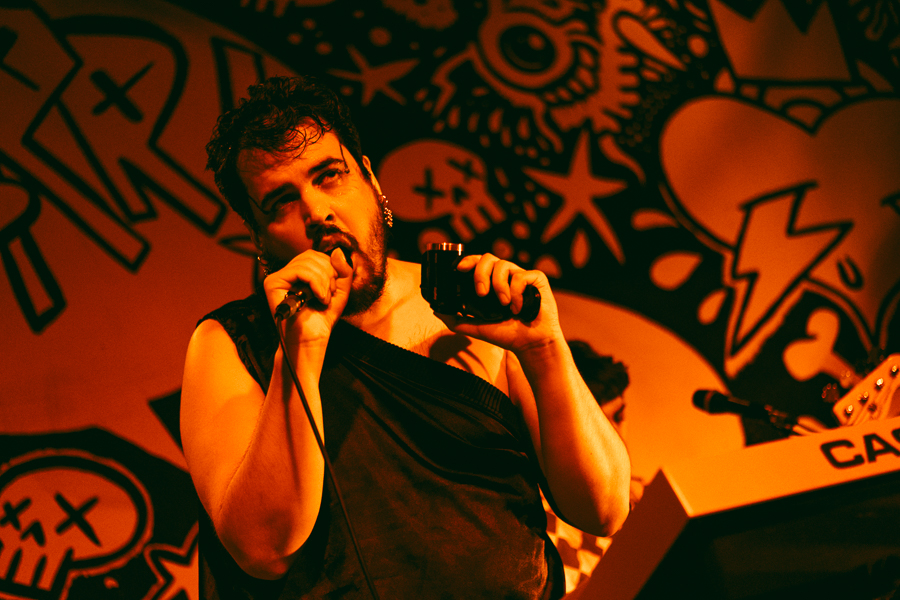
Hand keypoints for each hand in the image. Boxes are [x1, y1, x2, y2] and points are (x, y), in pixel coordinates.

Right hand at [263, 248, 352, 346]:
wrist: (312, 339)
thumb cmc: (323, 318)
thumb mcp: (340, 291)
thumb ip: (343, 270)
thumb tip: (337, 250)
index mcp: (299, 273)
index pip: (316, 255)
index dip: (330, 268)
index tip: (332, 289)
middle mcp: (286, 273)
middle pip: (312, 255)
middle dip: (328, 274)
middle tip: (328, 295)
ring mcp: (278, 277)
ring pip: (307, 262)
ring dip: (323, 282)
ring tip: (323, 299)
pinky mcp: (272, 283)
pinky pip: (300, 271)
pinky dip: (315, 283)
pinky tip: (318, 298)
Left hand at [435, 253, 561, 351]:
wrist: (529, 344)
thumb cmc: (506, 334)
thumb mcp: (476, 327)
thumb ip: (456, 319)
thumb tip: (436, 309)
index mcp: (491, 282)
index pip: (477, 263)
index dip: (468, 261)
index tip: (459, 269)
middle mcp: (505, 276)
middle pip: (488, 258)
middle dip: (480, 273)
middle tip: (481, 293)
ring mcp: (521, 275)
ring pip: (503, 265)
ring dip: (499, 286)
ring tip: (503, 304)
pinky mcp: (536, 279)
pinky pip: (521, 275)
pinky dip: (517, 293)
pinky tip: (519, 308)